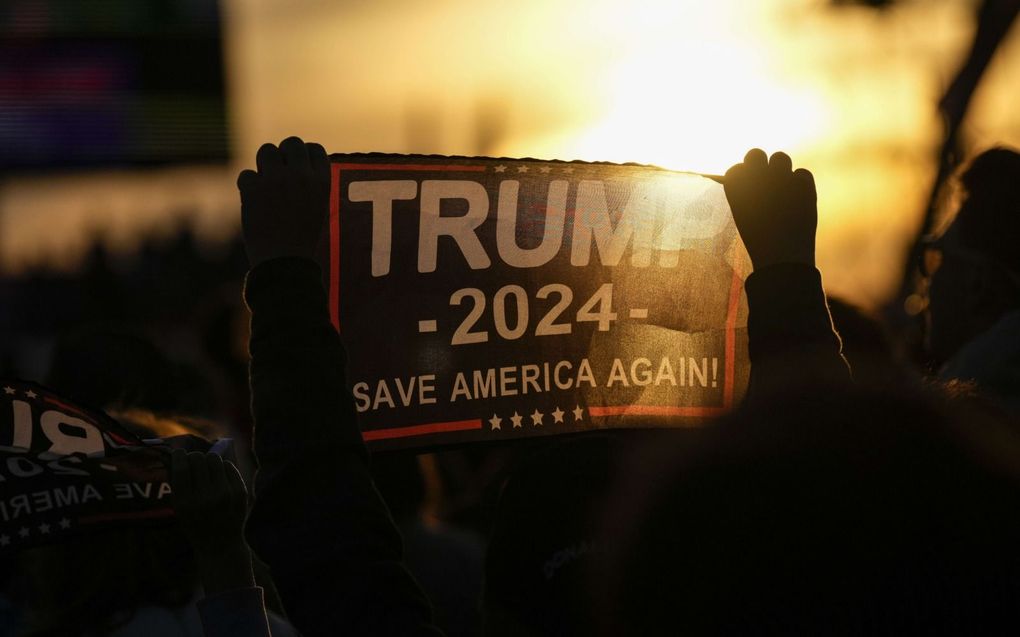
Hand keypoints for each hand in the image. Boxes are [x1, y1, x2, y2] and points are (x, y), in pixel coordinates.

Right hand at [170, 449, 254, 592]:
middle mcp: (206, 498)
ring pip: (214, 459)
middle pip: (198, 459)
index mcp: (186, 503)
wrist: (220, 545)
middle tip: (193, 460)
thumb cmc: (195, 523)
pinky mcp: (240, 492)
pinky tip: (219, 476)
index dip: (179, 456)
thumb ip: (176, 483)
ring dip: (208, 460)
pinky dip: (222, 467)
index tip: (179, 452)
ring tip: (206, 468)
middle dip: (193, 457)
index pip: (182, 468)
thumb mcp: (179, 509)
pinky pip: (229, 466)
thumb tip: (176, 455)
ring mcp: (225, 495)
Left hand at [237, 136, 329, 266]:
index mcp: (322, 181)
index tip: (298, 163)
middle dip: (284, 153)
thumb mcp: (318, 209)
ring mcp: (276, 180)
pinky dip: (248, 186)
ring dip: (264, 164)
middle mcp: (300, 175)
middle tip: (279, 170)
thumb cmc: (303, 240)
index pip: (314, 149)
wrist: (285, 262)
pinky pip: (246, 174)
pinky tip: (254, 201)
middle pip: (291, 143)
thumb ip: (310, 185)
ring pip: (266, 151)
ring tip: (266, 183)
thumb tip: (298, 164)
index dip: (304, 154)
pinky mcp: (253, 189)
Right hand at [723, 149, 816, 269]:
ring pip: (781, 157)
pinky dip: (800, 183)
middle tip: (763, 177)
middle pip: (756, 153)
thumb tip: (752, 178)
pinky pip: (802, 173)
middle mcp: (757, 175)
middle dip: (758, 163)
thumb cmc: (759, 238)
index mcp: (736, 186)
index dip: (741, 177)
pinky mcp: (803, 183)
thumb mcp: (744, 214)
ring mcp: (781, 176)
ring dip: (780, 169)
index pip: (736, 169)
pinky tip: (798, 198)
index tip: (746, 186)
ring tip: (782, 187)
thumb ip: (746, 192)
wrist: (782, 255)